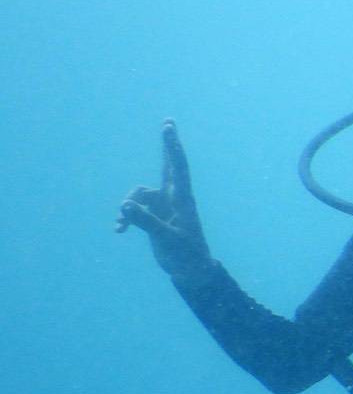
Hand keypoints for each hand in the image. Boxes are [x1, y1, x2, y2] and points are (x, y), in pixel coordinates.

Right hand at [118, 121, 214, 282]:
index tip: (168, 128)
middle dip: (167, 146)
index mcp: (183, 200)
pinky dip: (125, 217)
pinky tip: (119, 230)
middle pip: (168, 166)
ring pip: (139, 194)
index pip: (177, 168)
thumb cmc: (186, 255)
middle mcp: (174, 199)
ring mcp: (164, 207)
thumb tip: (125, 204)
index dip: (171, 147)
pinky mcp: (154, 217)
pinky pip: (134, 209)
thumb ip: (146, 221)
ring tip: (121, 224)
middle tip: (169, 122)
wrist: (190, 271)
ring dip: (127, 205)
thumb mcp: (166, 238)